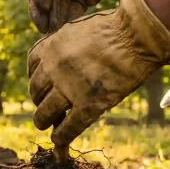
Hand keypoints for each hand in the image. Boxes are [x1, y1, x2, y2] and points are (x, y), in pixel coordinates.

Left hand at [27, 0, 169, 145]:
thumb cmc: (116, 28)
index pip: (32, 67)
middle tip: (46, 105)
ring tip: (45, 125)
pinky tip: (58, 140)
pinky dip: (61, 136)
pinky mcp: (88, 105)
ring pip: (45, 112)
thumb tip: (65, 57)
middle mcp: (53, 67)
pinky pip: (68, 127)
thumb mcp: (80, 29)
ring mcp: (69, 88)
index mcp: (51, 46)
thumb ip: (67, 44)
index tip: (42, 85)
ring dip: (43, 120)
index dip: (35, 78)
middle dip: (39, 99)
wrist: (138, 35)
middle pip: (35, 91)